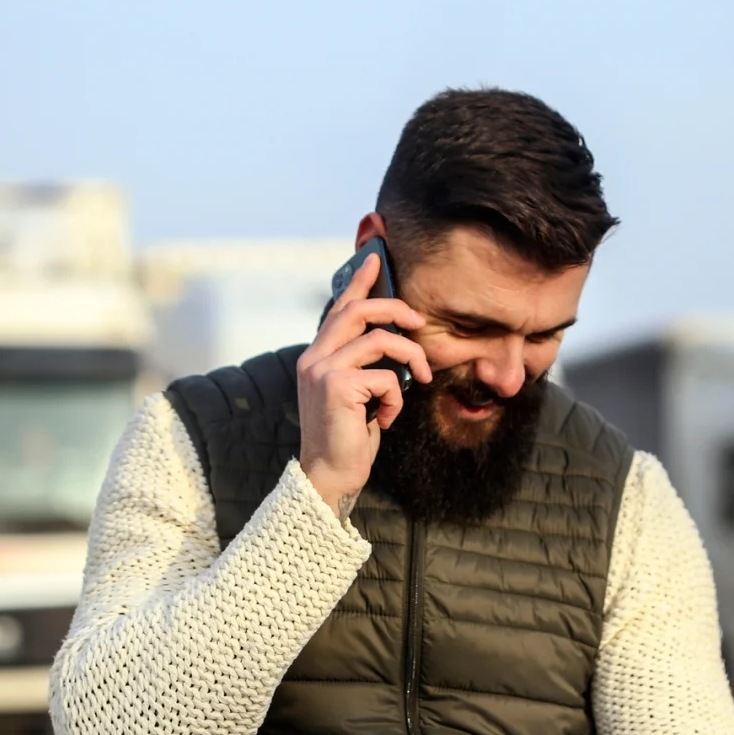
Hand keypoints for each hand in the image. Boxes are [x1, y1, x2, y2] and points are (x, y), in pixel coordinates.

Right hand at [297, 251, 430, 519]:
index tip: (376, 259)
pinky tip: (385, 420)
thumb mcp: (356, 396)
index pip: (338, 309)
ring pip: (381, 341)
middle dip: (395, 309)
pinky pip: (386, 378)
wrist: (328, 475)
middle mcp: (314, 358)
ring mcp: (323, 370)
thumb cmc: (347, 439)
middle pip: (359, 311)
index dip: (359, 282)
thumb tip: (395, 342)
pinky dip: (396, 399)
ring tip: (419, 380)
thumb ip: (363, 367)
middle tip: (420, 322)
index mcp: (316, 357)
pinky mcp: (338, 387)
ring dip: (411, 359)